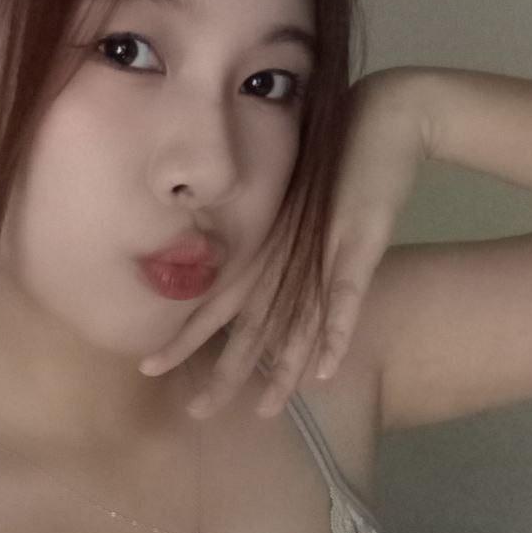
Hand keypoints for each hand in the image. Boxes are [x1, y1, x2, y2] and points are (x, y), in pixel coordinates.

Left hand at [139, 69, 429, 417]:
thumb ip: (269, 248)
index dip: (185, 337)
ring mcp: (319, 253)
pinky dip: (336, 336)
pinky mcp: (358, 245)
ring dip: (279, 371)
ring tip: (265, 412)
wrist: (381, 118)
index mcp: (260, 248)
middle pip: (247, 324)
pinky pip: (345, 298)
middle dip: (222, 371)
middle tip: (194, 414)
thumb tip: (241, 281)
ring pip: (293, 323)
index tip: (150, 368)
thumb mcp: (292, 212)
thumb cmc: (333, 162)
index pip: (215, 302)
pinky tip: (326, 371)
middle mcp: (280, 256)